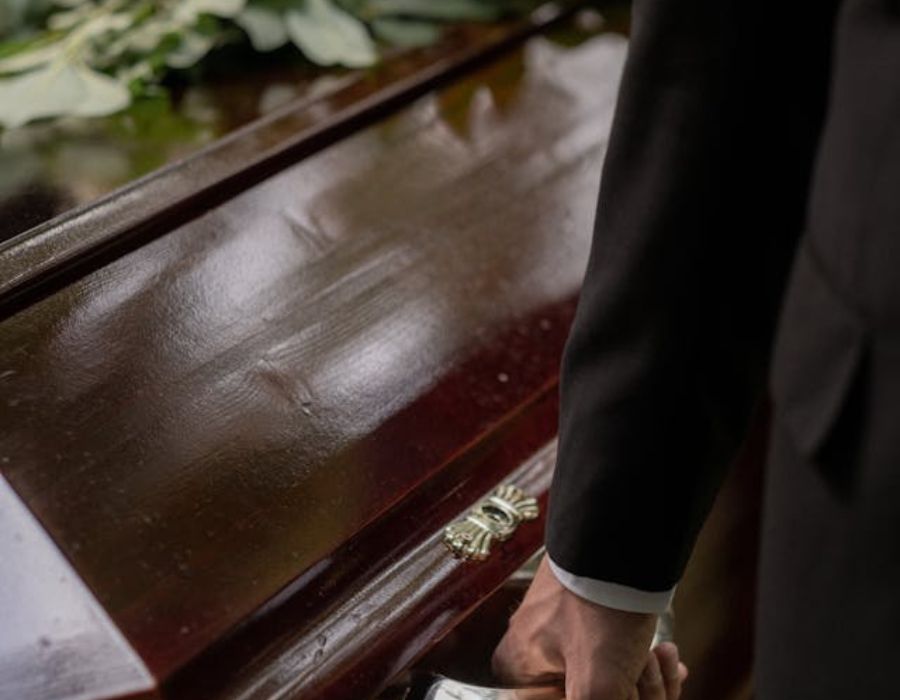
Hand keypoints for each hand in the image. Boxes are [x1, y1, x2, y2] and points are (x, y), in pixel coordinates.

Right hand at [493, 556, 687, 698]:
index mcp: (518, 673)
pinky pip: (617, 660)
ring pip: (610, 683)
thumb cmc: (600, 611)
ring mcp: (559, 634)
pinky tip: (667, 653)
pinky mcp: (586, 618)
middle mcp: (532, 655)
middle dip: (635, 695)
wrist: (618, 541)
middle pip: (590, 699)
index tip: (627, 693)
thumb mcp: (597, 687)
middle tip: (647, 667)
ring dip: (647, 680)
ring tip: (662, 653)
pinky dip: (647, 664)